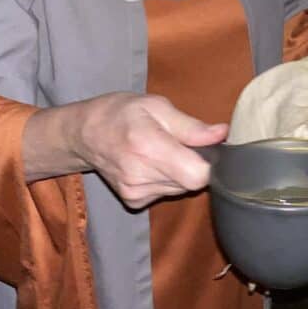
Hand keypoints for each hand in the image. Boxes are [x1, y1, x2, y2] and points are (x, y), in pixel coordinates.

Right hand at [71, 92, 228, 208]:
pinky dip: (166, 180)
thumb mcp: (157, 106)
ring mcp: (135, 192)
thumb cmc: (122, 113)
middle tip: (178, 143)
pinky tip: (151, 164)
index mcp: (149, 147)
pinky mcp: (133, 202)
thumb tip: (222, 134)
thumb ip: (191, 126)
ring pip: (181, 189)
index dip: (209, 163)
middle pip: (192, 182)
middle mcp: (140, 175)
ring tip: (161, 151)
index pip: (198, 175)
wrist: (84, 134)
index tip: (206, 148)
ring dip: (180, 172)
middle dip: (194, 164)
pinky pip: (166, 193)